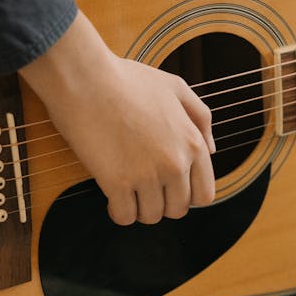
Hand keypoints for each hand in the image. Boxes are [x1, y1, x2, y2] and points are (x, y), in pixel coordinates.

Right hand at [20, 12, 215, 224]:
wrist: (84, 78)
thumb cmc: (125, 80)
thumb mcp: (174, 87)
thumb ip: (199, 118)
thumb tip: (211, 150)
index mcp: (192, 143)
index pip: (204, 194)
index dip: (185, 195)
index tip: (167, 187)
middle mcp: (175, 162)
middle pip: (177, 210)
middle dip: (161, 203)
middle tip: (142, 188)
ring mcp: (147, 175)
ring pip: (151, 216)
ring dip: (138, 208)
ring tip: (126, 190)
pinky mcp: (118, 183)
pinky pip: (125, 217)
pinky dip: (117, 211)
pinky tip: (110, 195)